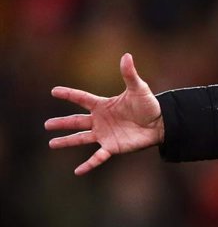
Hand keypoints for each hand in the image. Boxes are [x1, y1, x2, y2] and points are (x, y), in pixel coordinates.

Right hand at [45, 53, 164, 174]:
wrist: (161, 124)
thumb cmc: (149, 105)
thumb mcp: (139, 89)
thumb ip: (129, 74)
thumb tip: (127, 55)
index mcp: (103, 105)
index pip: (82, 98)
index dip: (68, 94)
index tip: (54, 91)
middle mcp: (101, 120)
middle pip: (76, 121)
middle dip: (61, 123)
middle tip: (47, 125)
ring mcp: (105, 134)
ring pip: (81, 138)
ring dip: (67, 141)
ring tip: (51, 144)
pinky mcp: (113, 147)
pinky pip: (98, 157)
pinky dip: (88, 164)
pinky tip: (78, 171)